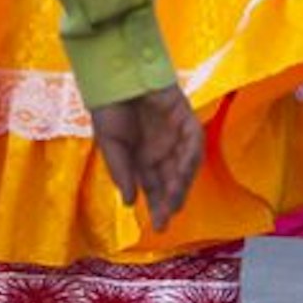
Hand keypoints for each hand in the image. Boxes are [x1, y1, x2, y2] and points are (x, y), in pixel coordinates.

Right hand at [90, 83, 200, 229]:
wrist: (114, 75)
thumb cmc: (108, 108)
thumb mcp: (110, 145)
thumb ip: (121, 172)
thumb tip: (129, 203)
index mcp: (143, 158)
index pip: (155, 187)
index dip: (157, 206)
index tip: (158, 227)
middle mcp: (163, 150)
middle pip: (172, 180)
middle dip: (171, 199)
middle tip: (167, 217)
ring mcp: (176, 134)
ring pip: (186, 164)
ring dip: (182, 182)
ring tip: (174, 198)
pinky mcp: (185, 117)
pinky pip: (193, 140)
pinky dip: (190, 155)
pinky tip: (182, 170)